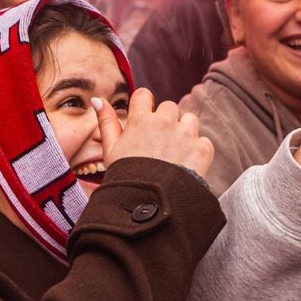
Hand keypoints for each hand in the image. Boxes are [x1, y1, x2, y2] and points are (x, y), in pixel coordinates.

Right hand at [95, 89, 214, 177]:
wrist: (151, 206)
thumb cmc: (127, 179)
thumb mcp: (111, 150)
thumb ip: (106, 122)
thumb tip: (97, 100)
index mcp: (141, 120)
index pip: (144, 95)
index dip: (144, 106)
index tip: (144, 120)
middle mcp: (165, 122)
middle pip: (169, 107)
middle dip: (166, 121)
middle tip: (159, 144)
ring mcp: (186, 134)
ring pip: (190, 120)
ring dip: (185, 132)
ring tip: (174, 154)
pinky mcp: (202, 149)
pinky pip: (203, 141)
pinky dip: (197, 151)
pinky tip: (185, 165)